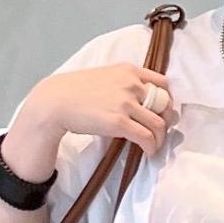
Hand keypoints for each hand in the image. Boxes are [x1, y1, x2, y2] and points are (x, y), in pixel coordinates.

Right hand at [35, 64, 177, 156]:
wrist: (56, 101)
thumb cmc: (76, 91)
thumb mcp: (105, 76)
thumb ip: (123, 83)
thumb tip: (137, 99)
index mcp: (129, 70)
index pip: (163, 84)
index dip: (166, 101)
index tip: (162, 112)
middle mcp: (131, 84)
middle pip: (165, 105)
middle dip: (167, 121)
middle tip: (161, 132)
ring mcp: (126, 103)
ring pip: (159, 124)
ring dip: (160, 138)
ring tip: (154, 146)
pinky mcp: (119, 122)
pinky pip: (146, 137)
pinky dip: (151, 147)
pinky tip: (148, 152)